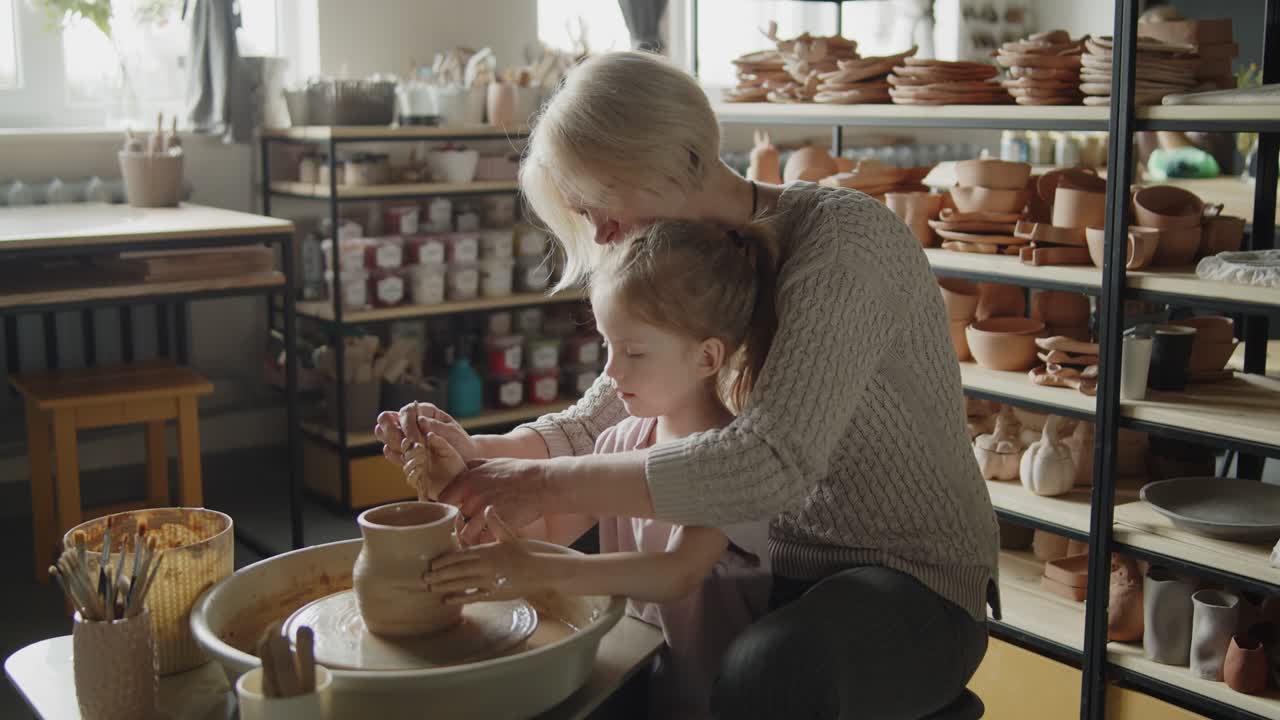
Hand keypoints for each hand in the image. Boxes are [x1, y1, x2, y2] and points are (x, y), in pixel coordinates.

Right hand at [375, 402, 476, 465]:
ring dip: (391, 443)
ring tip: (404, 453)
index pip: (407, 411)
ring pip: (384, 434)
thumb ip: (437, 427)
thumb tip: (420, 420)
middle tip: (404, 445)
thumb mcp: (453, 433)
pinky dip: (393, 454)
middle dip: (392, 431)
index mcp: (425, 412)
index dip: (407, 424)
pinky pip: (390, 450)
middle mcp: (412, 422)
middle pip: (387, 419)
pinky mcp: (404, 451)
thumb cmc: (461, 442)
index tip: (414, 440)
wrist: (465, 459)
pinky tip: (402, 459)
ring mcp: (406, 436)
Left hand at [426, 507, 549, 603]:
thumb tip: (488, 508)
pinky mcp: (496, 594)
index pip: (460, 555)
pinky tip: (446, 600)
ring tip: (430, 588)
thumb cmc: (528, 552)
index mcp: (488, 550)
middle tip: (424, 577)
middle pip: (457, 570)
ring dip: (444, 586)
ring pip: (461, 583)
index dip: (444, 560)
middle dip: (439, 574)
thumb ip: (496, 524)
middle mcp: (486, 565)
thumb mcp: (511, 536)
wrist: (545, 570)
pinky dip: (458, 598)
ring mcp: (490, 581)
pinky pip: (473, 597)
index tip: (432, 563)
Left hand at [438, 458, 551, 543]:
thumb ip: (474, 466)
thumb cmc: (519, 471)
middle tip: (464, 527)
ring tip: (474, 539)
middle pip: (453, 518)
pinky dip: (484, 544)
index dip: (447, 507)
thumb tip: (463, 468)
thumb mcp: (493, 461)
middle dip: (458, 523)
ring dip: (469, 537)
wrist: (542, 483)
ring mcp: (484, 512)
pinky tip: (488, 543)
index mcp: (467, 480)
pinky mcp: (497, 525)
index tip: (453, 511)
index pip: (442, 499)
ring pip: (464, 533)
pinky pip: (482, 541)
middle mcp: (472, 496)